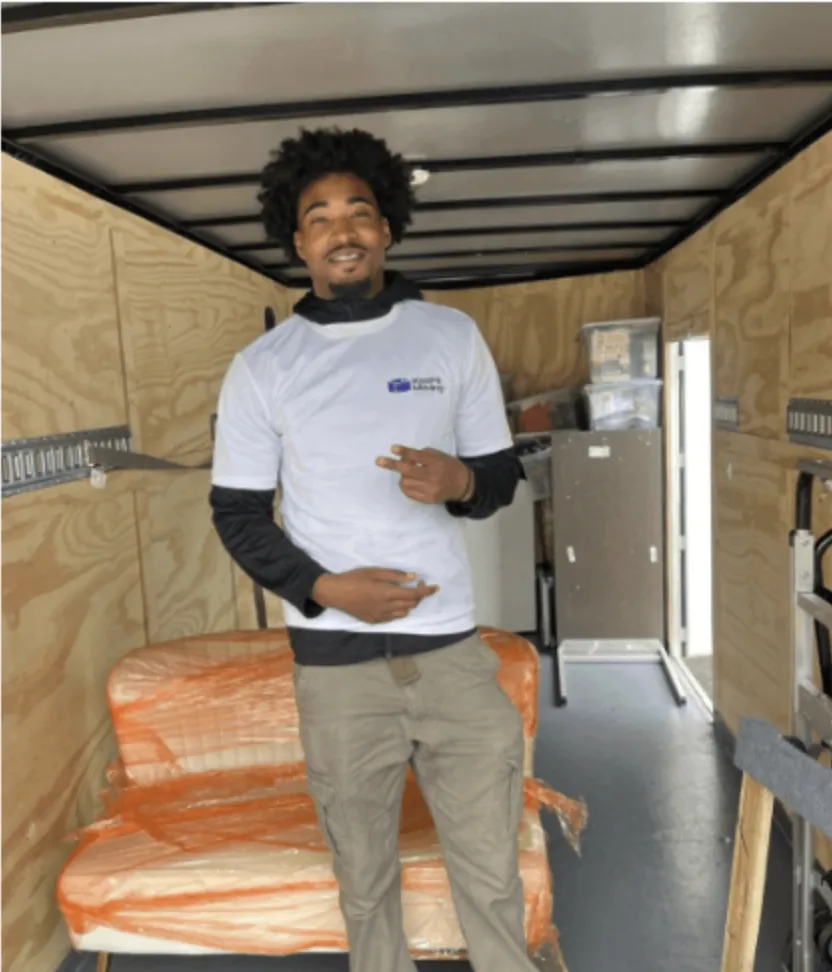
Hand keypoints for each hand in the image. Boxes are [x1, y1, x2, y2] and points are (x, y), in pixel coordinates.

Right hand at [312, 568, 438, 623]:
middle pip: (411, 604)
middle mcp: (386, 607)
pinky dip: (399, 610)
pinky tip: (394, 602)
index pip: (414, 594)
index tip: (436, 587)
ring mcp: (380, 616)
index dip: (427, 591)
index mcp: (387, 593)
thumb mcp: (374, 572)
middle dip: (419, 595)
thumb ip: (395, 575)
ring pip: (404, 612)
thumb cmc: (354, 578)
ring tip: (405, 592)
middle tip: (416, 583)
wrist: (334, 593)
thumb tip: (413, 577)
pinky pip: (394, 617)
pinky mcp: (374, 621)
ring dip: (410, 603)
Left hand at [376, 445, 473, 504]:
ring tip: (409, 473)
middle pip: (408, 471)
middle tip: (378, 461)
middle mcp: (433, 477)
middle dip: (392, 465)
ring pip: (405, 482)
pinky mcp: (427, 499)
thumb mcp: (439, 455)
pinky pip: (409, 492)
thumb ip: (422, 455)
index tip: (392, 449)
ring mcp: (430, 490)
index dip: (405, 452)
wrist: (462, 485)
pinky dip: (406, 485)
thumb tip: (403, 456)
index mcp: (437, 463)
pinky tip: (411, 481)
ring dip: (403, 476)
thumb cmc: (448, 466)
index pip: (418, 456)